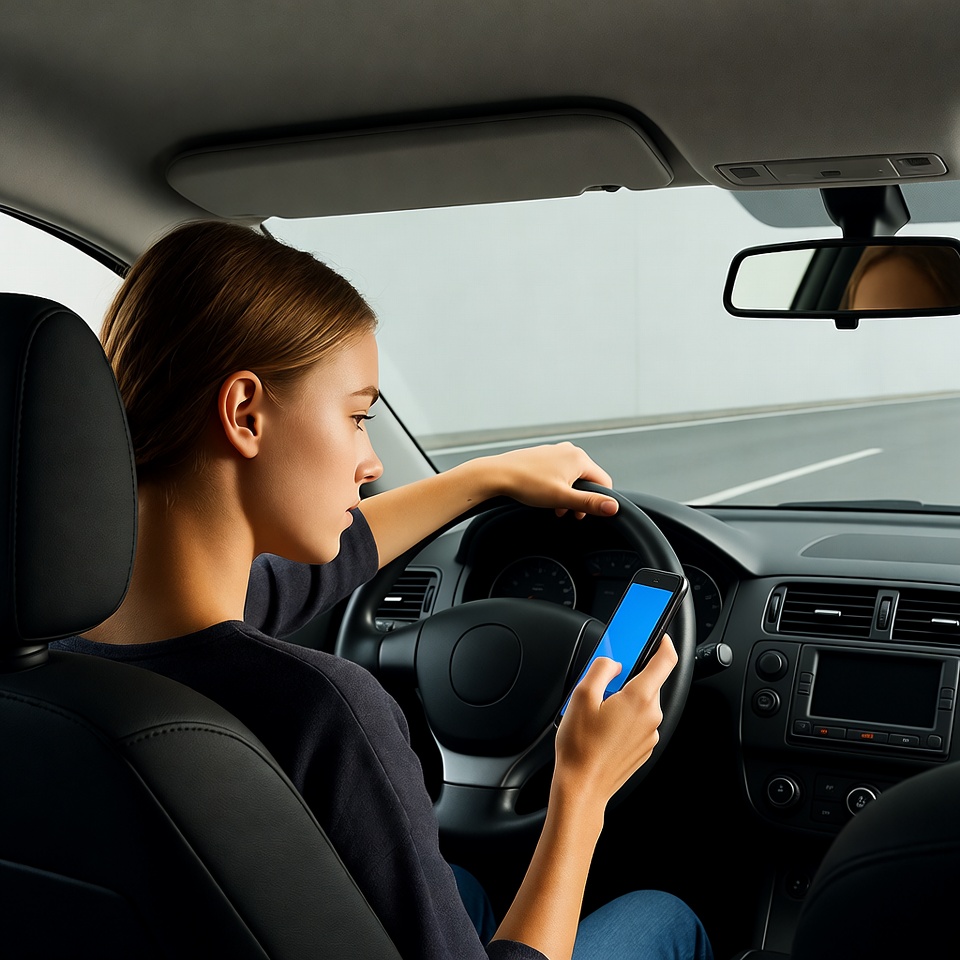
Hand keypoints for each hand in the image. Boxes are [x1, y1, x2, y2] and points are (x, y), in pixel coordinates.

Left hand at [483, 442, 617, 518]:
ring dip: (567, 495)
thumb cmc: (526, 483)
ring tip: (554, 507)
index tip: (583, 513)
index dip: (598, 501)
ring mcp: (555, 452)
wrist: (497, 475)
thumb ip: (589, 503)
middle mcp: (569, 451)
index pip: (603, 482)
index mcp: (579, 458)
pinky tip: (544, 496)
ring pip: (572, 477)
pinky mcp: (543, 456)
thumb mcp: (562, 498)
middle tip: (567, 513)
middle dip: (579, 499)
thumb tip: (613, 507)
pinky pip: (559, 473)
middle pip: (587, 480)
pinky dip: (556, 486)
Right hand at [554, 636, 677, 806]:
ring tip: (597, 711)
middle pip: (649, 683)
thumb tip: (612, 663)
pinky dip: (625, 717)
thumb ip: (601, 669)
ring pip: (642, 703)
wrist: (582, 787)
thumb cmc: (581, 747)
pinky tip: (602, 727)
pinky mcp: (644, 747)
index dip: (664, 644)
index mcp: (639, 698)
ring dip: (625, 699)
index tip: (660, 637)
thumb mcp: (581, 695)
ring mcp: (650, 734)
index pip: (665, 661)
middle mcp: (651, 716)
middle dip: (629, 677)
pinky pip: (638, 722)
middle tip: (604, 682)